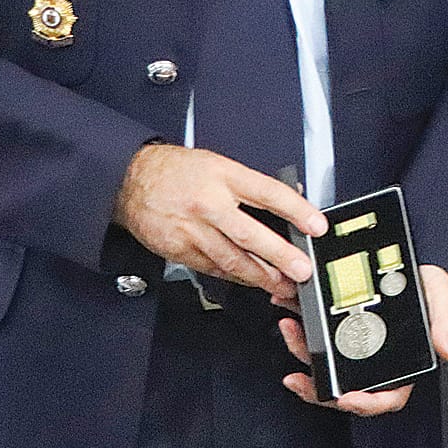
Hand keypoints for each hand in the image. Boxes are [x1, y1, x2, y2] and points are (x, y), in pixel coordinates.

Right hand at [112, 143, 325, 295]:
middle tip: (302, 270)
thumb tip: (288, 195)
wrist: (131, 181)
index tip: (316, 225)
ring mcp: (193, 230)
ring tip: (283, 284)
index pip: (268, 193)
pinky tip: (252, 282)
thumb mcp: (219, 163)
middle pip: (251, 234)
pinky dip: (236, 277)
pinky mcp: (180, 251)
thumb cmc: (178, 170)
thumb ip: (251, 183)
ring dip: (261, 276)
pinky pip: (214, 268)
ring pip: (233, 259)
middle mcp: (209, 204)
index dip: (296, 210)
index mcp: (223, 176)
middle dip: (281, 256)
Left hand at [279, 264, 447, 415]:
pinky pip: (316, 336)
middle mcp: (374, 364)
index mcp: (402, 367)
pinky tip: (286, 309)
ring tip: (288, 329)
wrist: (415, 261)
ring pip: (324, 363)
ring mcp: (354, 348)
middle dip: (318, 386)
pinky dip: (299, 325)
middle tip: (298, 378)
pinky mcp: (338, 329)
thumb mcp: (442, 302)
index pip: (386, 398)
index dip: (366, 405)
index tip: (347, 398)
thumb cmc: (432, 288)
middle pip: (345, 387)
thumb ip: (445, 326)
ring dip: (302, 351)